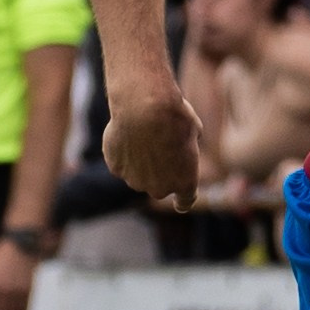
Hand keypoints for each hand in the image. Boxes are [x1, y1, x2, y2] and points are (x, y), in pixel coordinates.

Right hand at [104, 83, 204, 212]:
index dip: (182, 199)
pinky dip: (123, 152)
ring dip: (140, 162)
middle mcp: (159, 188)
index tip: (180, 199)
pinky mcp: (116, 169)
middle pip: (159, 186)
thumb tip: (177, 147)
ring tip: (141, 134)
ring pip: (138, 175)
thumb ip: (186, 146)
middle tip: (160, 147)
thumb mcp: (193, 130)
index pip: (184, 202)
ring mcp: (135, 180)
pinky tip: (127, 132)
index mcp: (185, 182)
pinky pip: (121, 163)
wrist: (144, 107)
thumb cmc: (174, 116)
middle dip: (160, 173)